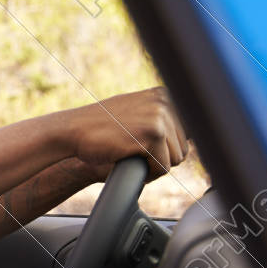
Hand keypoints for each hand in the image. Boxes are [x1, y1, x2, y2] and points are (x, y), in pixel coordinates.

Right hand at [68, 87, 186, 178]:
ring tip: (130, 154)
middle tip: (133, 151)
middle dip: (160, 157)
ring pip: (175, 159)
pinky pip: (163, 167)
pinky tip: (128, 160)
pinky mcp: (153, 134)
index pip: (188, 133)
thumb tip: (194, 131)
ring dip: (153, 165)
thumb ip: (160, 116)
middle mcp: (166, 101)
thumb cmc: (100, 129)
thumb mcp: (135, 112)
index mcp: (164, 94)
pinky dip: (147, 173)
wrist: (71, 131)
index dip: (167, 147)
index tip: (149, 148)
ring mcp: (160, 116)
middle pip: (183, 147)